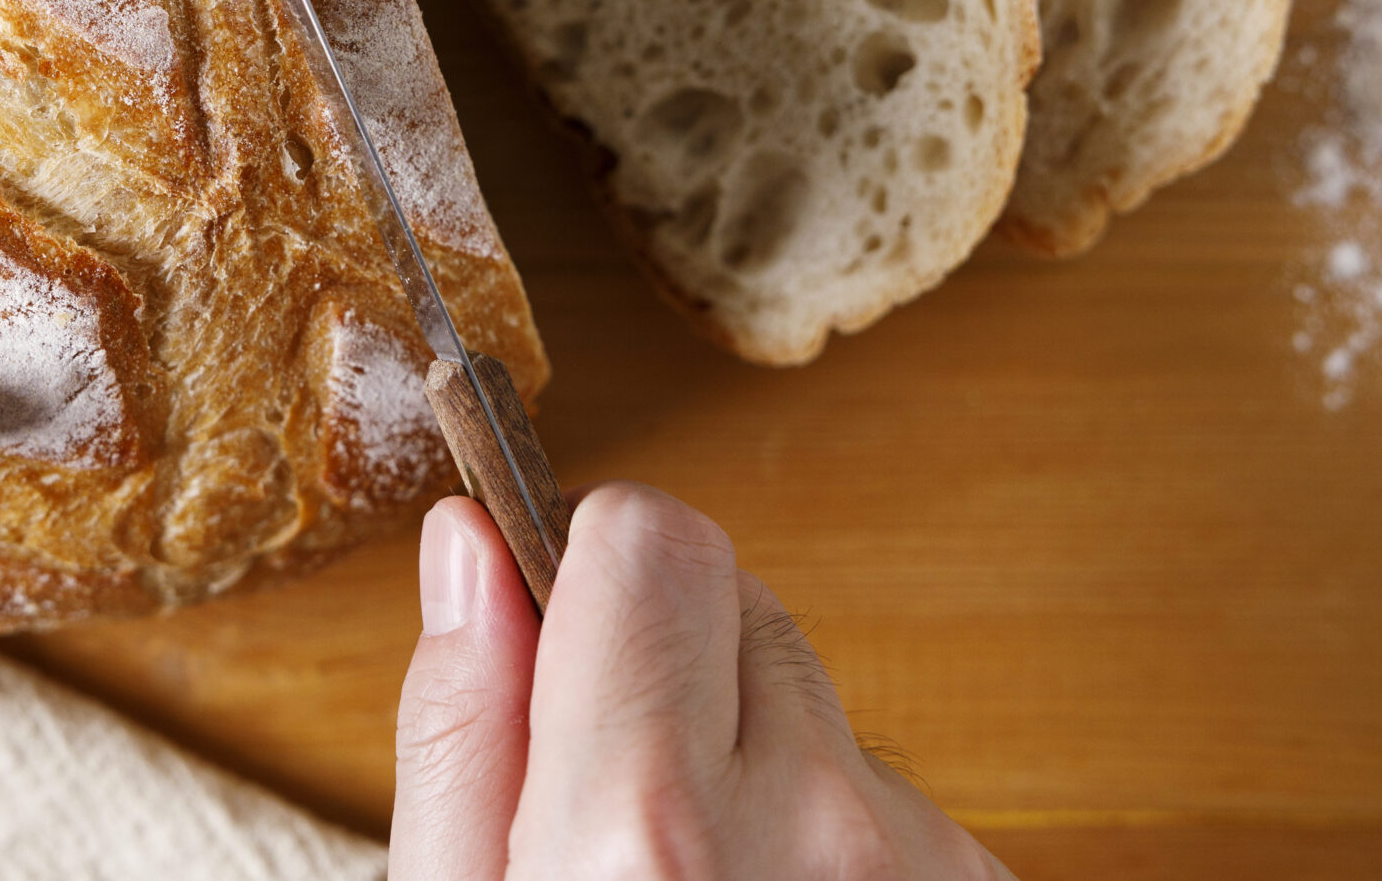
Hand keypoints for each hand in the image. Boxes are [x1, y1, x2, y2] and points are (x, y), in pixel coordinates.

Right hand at [391, 484, 1015, 878]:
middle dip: (669, 675)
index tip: (559, 655)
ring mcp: (919, 860)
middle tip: (620, 823)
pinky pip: (885, 791)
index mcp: (645, 827)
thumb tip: (469, 541)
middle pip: (738, 598)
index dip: (586, 584)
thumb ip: (461, 735)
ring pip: (815, 700)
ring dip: (759, 767)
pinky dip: (832, 841)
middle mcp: (814, 827)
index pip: (651, 533)